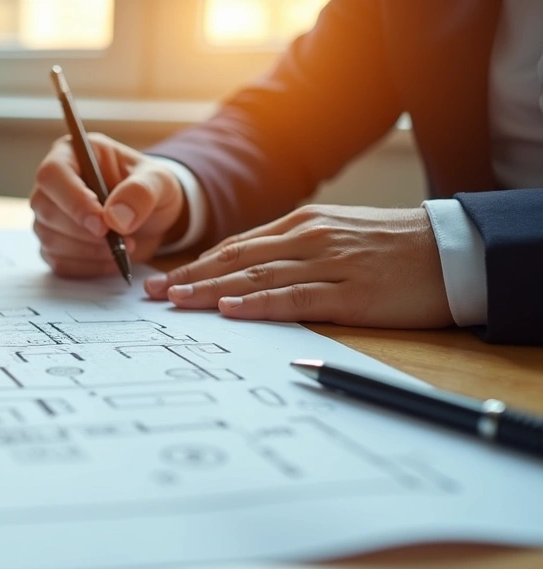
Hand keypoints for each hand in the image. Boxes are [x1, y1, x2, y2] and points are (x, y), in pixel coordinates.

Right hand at [30, 133, 185, 276]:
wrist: (153, 217)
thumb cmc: (151, 189)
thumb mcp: (159, 182)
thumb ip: (141, 192)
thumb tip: (114, 218)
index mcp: (72, 154)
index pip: (53, 174)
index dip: (73, 200)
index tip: (101, 224)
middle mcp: (54, 184)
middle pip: (46, 209)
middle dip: (85, 232)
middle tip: (122, 239)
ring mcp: (49, 216)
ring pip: (50, 238)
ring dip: (89, 251)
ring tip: (124, 246)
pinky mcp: (54, 243)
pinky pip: (59, 262)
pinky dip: (88, 267)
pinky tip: (112, 259)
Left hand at [144, 205, 452, 327]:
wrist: (451, 250)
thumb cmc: (391, 248)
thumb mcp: (336, 237)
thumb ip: (293, 251)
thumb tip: (246, 275)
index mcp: (302, 225)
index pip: (236, 247)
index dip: (196, 264)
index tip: (163, 280)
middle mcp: (308, 239)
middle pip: (235, 260)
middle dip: (190, 277)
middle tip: (151, 294)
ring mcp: (328, 264)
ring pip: (256, 277)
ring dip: (210, 291)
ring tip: (175, 302)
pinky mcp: (350, 292)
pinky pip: (294, 298)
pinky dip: (258, 304)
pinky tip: (229, 309)